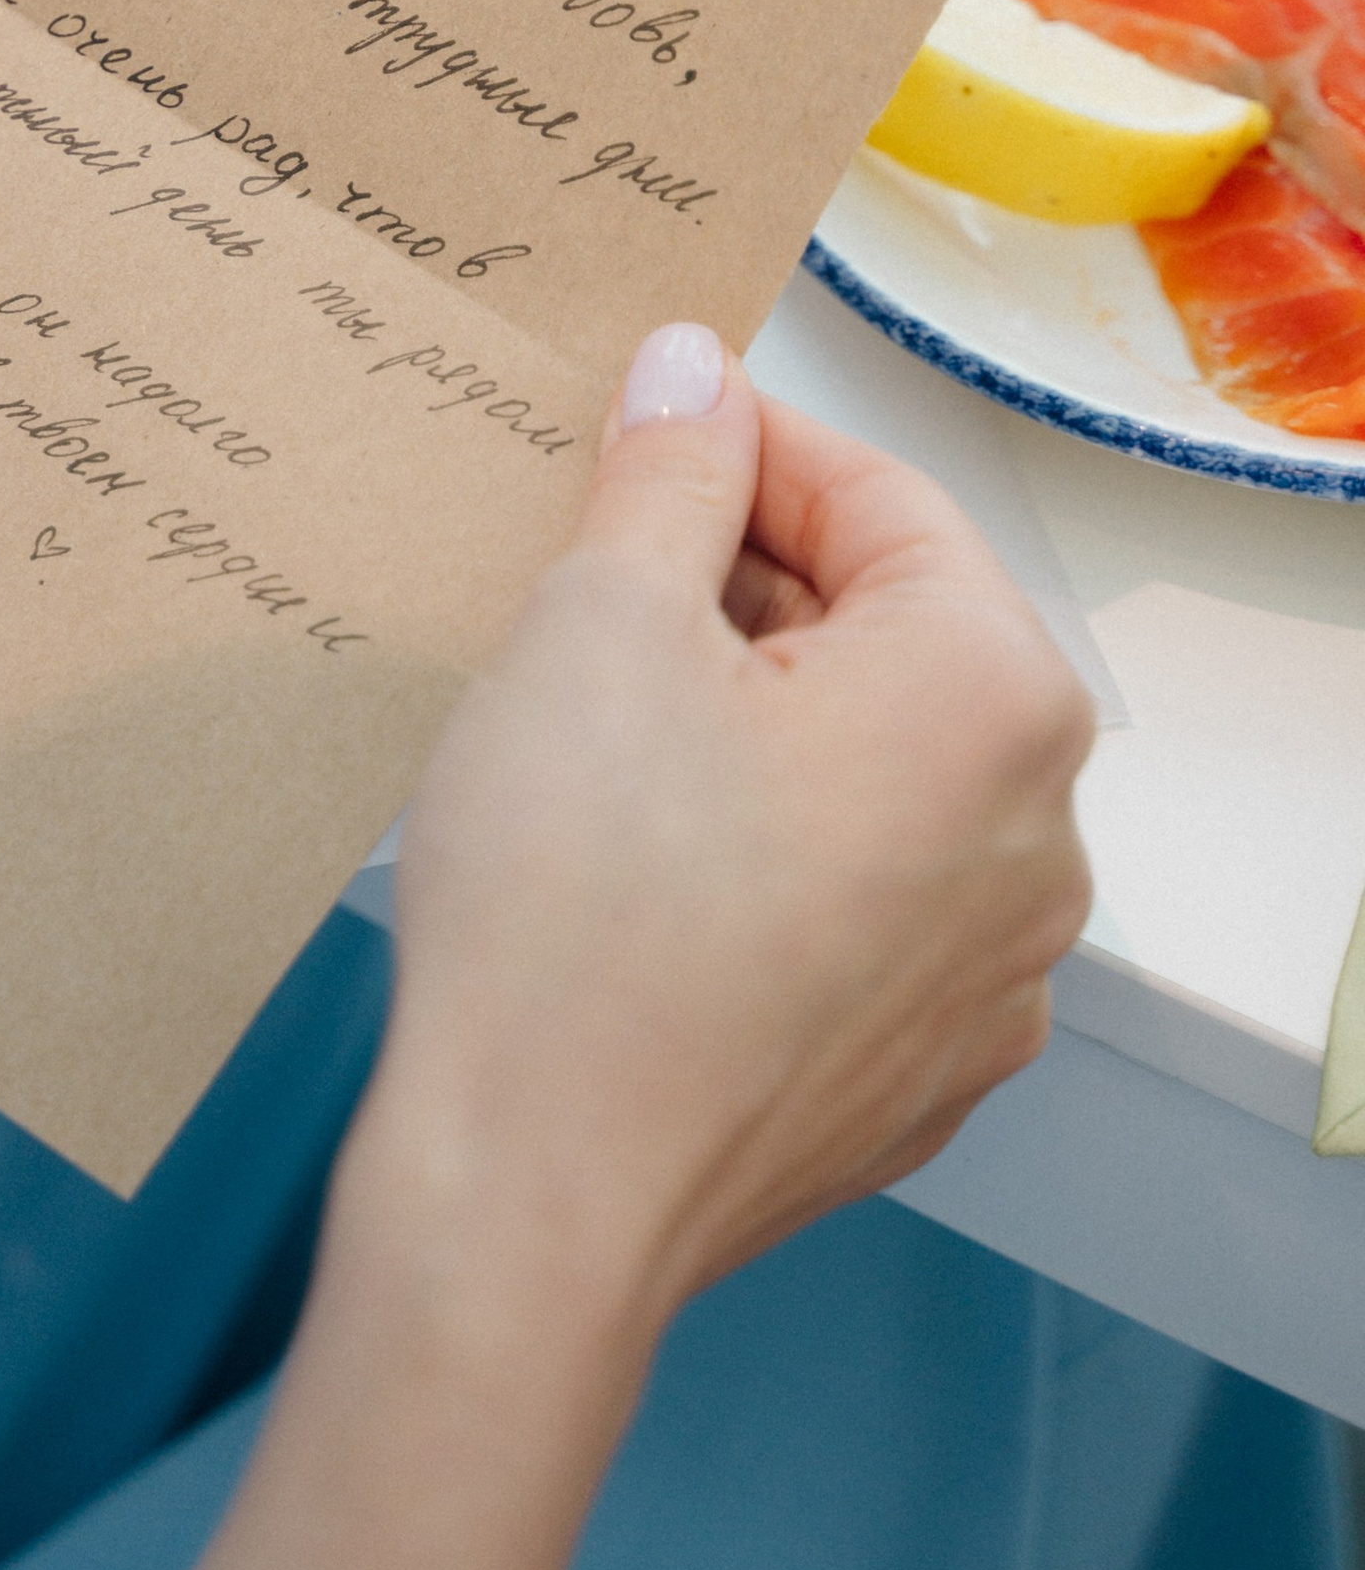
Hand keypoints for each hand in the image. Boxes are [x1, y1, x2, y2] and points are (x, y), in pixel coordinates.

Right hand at [14, 340, 1091, 1569]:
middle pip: (886, 640)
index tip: (632, 440)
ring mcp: (990, 975)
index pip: (877, 499)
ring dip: (748, 730)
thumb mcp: (594, 625)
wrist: (532, 1199)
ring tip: (590, 740)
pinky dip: (760, 862)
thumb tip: (693, 370)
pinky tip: (633, 874)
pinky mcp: (915, 1071)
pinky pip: (851, 908)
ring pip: (869, 778)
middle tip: (579, 596)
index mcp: (993, 696)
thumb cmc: (573, 912)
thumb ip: (667, 473)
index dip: (737, 452)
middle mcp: (1038, 837)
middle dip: (740, 599)